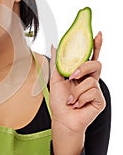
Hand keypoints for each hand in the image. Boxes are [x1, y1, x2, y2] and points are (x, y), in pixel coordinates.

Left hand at [49, 32, 105, 154]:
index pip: (91, 56)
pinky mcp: (99, 100)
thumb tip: (56, 45)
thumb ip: (57, 62)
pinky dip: (80, 98)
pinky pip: (92, 92)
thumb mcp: (55, 79)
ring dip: (77, 90)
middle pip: (96, 64)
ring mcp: (96, 90)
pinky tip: (77, 104)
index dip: (96, 45)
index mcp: (81, 73)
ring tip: (71, 99)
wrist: (62, 119)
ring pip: (91, 80)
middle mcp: (90, 79)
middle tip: (72, 76)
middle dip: (84, 68)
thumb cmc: (59, 101)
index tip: (98, 34)